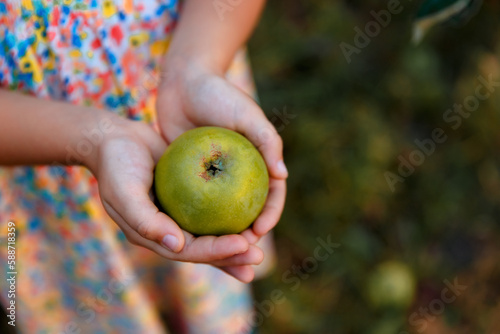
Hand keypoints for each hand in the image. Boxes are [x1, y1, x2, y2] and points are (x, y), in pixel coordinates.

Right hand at [83, 115, 263, 281]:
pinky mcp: (186, 198)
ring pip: (210, 233)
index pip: (189, 251)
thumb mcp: (123, 191)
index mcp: (152, 236)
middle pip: (204, 249)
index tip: (244, 245)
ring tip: (260, 246)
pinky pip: (211, 208)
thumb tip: (177, 246)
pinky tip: (250, 211)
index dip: (217, 253)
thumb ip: (146, 221)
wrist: (112, 139)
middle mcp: (166, 230)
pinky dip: (228, 213)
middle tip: (259, 256)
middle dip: (232, 256)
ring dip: (234, 242)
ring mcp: (176, 215)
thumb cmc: (115, 164)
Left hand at [156, 57, 287, 247]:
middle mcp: (238, 173)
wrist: (185, 81)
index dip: (269, 215)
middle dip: (247, 233)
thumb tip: (283, 175)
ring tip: (213, 249)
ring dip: (221, 232)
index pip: (270, 195)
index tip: (259, 231)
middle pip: (246, 210)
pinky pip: (194, 201)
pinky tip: (186, 232)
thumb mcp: (247, 114)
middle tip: (239, 250)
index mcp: (257, 162)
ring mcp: (214, 176)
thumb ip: (267, 140)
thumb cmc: (219, 94)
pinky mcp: (190, 175)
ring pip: (220, 211)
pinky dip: (194, 217)